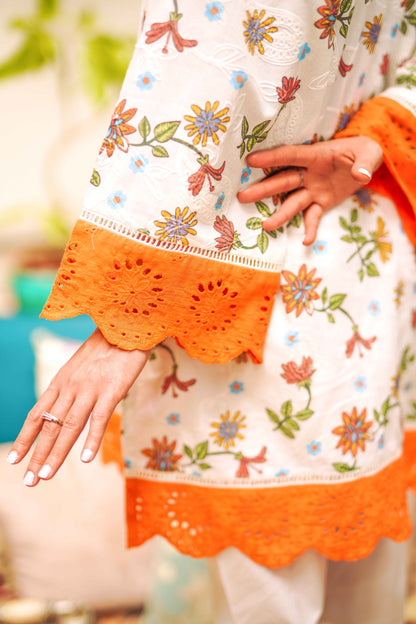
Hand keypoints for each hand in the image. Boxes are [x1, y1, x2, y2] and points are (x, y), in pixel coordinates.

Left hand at [8, 328, 149, 485]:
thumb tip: (65, 408)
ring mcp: (90, 389)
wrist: (127, 327)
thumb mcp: (80, 365)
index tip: (14, 460)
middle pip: (50, 426)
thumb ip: (72, 387)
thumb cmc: (107, 347)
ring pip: (69, 426)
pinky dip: (92, 440)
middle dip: (37, 455)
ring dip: (57, 453)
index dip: (25, 438)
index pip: (37, 415)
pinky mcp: (111, 391)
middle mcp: (70, 387)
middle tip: (30, 480)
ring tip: (46, 475)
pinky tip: (85, 459)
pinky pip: (99, 419)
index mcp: (61, 382)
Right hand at [237, 136, 382, 244]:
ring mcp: (313, 189)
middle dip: (264, 189)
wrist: (366, 163)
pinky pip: (313, 217)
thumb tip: (361, 175)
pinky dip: (310, 229)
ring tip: (266, 226)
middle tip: (242, 197)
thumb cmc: (364, 152)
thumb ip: (365, 163)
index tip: (250, 161)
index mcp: (317, 156)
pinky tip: (306, 241)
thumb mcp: (369, 153)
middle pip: (283, 182)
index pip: (291, 156)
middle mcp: (309, 174)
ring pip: (292, 202)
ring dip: (280, 214)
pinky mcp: (321, 203)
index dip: (271, 158)